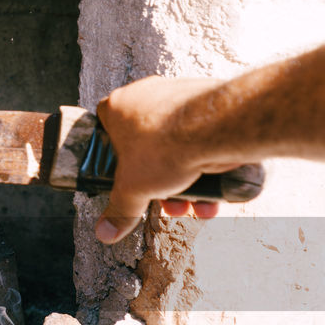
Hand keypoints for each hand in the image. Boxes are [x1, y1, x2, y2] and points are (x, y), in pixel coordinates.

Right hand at [94, 76, 236, 242]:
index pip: (106, 130)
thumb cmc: (168, 145)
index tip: (125, 178)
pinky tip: (215, 192)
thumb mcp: (133, 189)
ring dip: (186, 181)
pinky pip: (203, 139)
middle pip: (147, 147)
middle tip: (166, 201)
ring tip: (196, 204)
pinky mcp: (210, 103)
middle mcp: (148, 94)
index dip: (115, 158)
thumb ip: (119, 210)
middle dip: (159, 182)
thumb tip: (105, 231)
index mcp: (118, 106)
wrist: (218, 129)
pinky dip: (208, 166)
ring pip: (177, 146)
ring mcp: (180, 96)